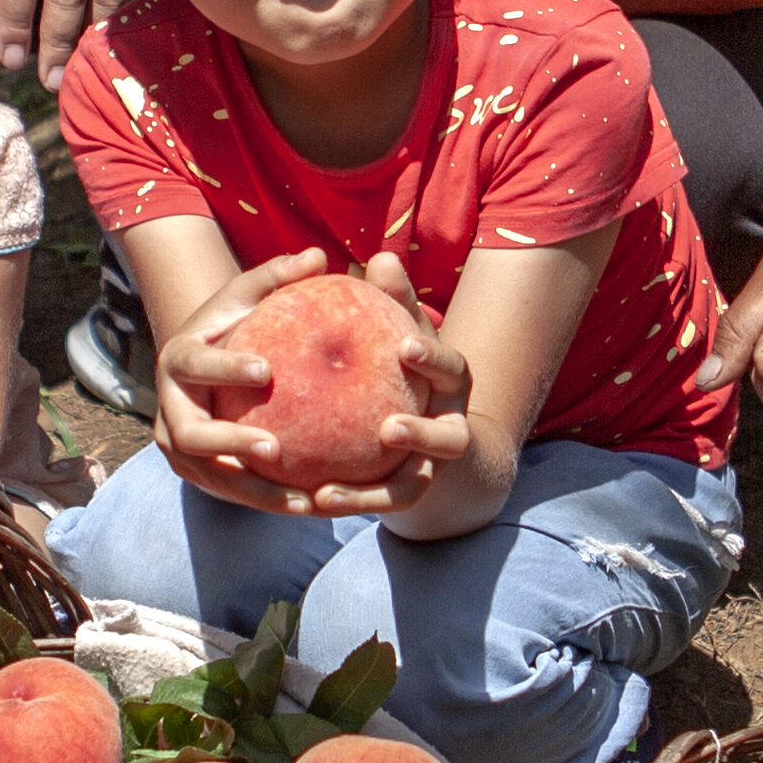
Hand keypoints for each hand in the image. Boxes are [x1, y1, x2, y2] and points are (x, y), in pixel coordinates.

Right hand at [149, 243, 341, 509]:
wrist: (203, 363)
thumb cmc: (235, 321)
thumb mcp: (248, 295)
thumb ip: (278, 276)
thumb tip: (317, 256)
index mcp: (178, 359)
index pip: (196, 365)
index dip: (226, 368)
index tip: (267, 371)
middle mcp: (168, 408)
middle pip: (191, 436)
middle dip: (229, 446)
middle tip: (275, 449)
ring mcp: (177, 446)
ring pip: (211, 477)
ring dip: (255, 492)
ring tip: (305, 502)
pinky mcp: (196, 473)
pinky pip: (230, 492)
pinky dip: (266, 501)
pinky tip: (312, 508)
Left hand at [284, 249, 481, 519]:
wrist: (429, 433)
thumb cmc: (405, 366)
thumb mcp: (402, 334)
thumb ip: (393, 302)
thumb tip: (379, 257)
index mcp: (451, 385)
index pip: (451, 369)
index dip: (433, 358)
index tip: (405, 347)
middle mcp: (451, 429)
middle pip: (449, 438)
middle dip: (423, 435)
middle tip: (388, 428)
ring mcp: (432, 470)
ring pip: (411, 487)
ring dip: (373, 494)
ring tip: (327, 495)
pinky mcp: (408, 496)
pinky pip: (380, 505)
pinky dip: (352, 504)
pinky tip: (312, 501)